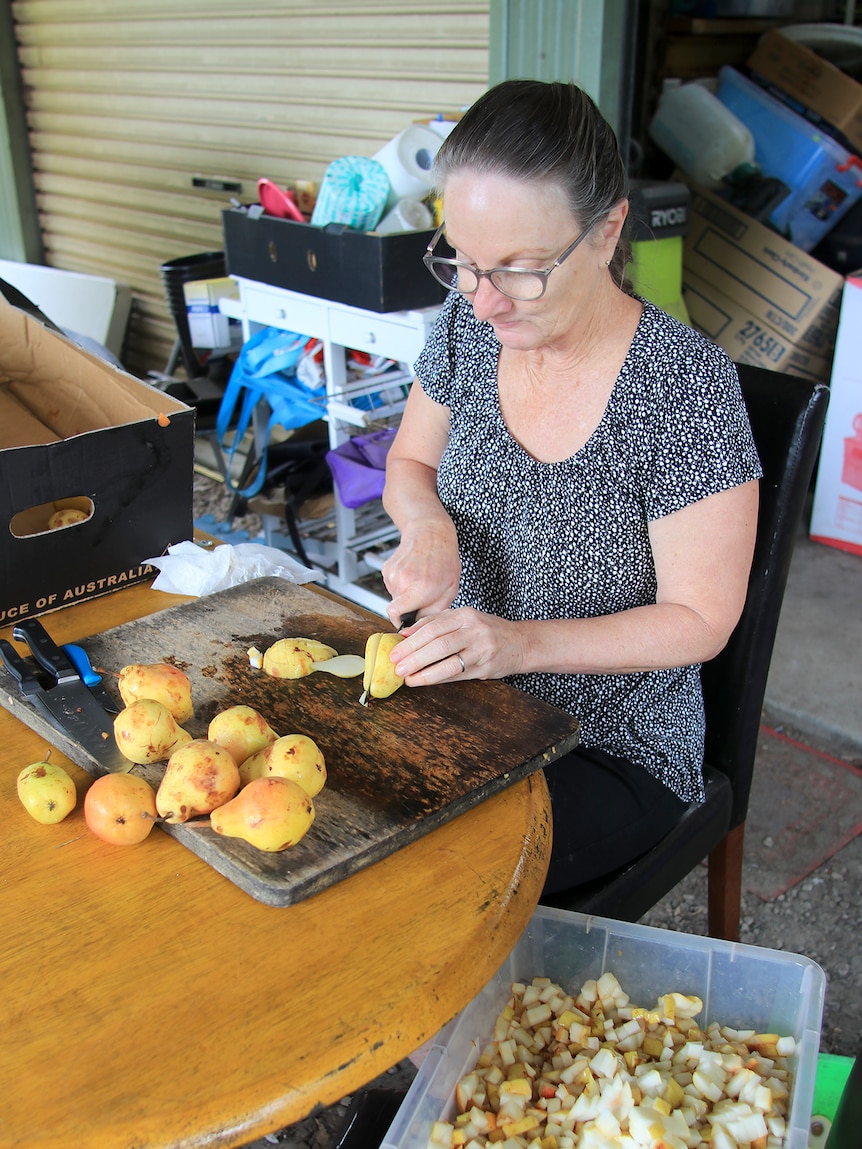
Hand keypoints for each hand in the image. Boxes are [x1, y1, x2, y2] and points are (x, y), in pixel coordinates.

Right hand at [381, 525, 460, 627]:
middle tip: (423, 596)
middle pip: (398, 608)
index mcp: (420, 588)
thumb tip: (420, 624)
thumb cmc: (444, 558)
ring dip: (406, 594)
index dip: (400, 623)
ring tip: (420, 580)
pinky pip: (393, 586)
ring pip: (395, 596)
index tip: (406, 624)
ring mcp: (392, 574)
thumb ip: (434, 611)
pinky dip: (402, 584)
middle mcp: (403, 581)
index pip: (395, 614)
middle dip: (409, 606)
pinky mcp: (387, 569)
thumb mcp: (450, 589)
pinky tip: (413, 573)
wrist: (430, 532)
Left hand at [391, 607, 528, 685]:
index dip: (411, 640)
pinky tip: (423, 681)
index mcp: (465, 615)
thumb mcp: (463, 619)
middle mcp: (474, 631)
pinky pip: (456, 674)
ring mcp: (481, 650)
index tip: (395, 650)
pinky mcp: (484, 668)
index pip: (433, 627)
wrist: (520, 643)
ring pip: (448, 662)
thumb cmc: (487, 630)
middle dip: (414, 656)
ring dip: (424, 671)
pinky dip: (437, 678)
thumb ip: (434, 623)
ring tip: (406, 677)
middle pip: (438, 644)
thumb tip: (405, 633)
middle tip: (396, 666)